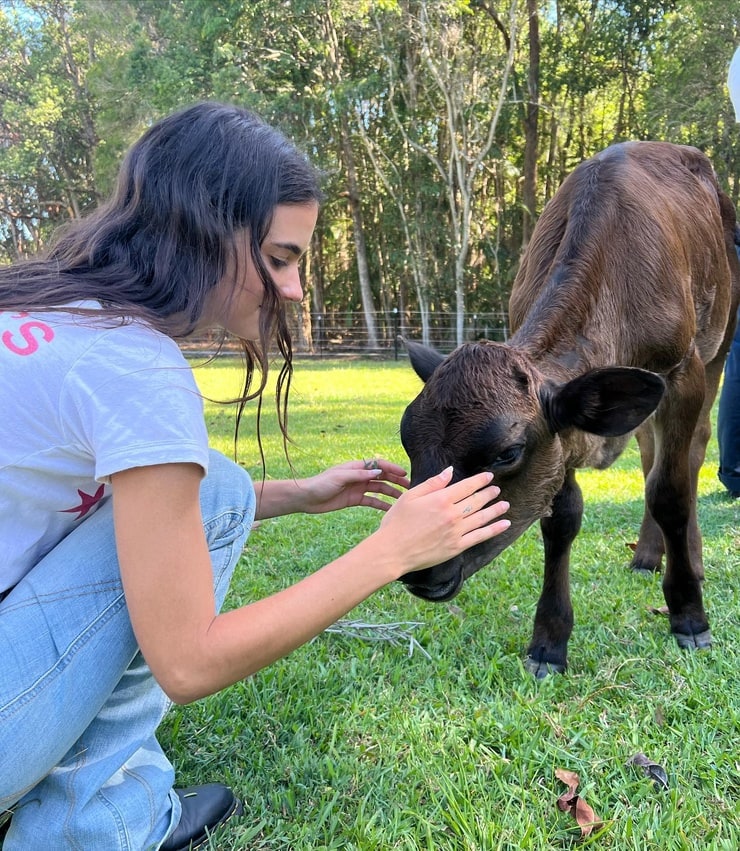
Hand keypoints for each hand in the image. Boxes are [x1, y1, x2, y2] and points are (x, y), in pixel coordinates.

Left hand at [298, 458, 409, 513]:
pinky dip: (381, 505)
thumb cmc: (321, 484)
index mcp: (356, 467)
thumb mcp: (340, 477)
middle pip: (382, 476)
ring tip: (403, 499)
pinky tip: (391, 509)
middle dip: (396, 480)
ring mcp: (358, 488)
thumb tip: (378, 472)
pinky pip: (372, 501)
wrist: (307, 498)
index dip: (391, 468)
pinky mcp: (355, 500)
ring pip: (379, 489)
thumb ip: (359, 475)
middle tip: (409, 487)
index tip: (403, 474)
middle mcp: (359, 476)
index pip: (378, 464)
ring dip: (391, 493)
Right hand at [375, 467, 509, 574]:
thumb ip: (432, 483)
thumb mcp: (410, 497)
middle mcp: (452, 514)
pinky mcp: (457, 547)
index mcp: (441, 499)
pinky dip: (494, 529)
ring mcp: (457, 531)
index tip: (489, 476)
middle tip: (496, 489)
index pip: (466, 486)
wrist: (393, 551)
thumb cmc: (396, 523)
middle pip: (476, 501)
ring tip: (505, 504)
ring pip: (482, 517)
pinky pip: (480, 536)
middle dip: (488, 493)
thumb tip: (449, 471)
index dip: (479, 480)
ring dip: (496, 509)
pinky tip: (504, 524)